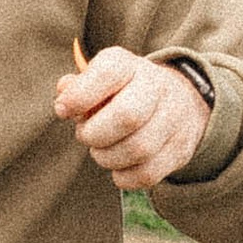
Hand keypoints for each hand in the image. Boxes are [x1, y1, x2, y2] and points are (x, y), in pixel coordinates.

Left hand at [55, 49, 213, 191]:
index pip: (108, 73)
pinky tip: (118, 166)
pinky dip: (123, 177)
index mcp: (131, 65)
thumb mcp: (101, 79)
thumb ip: (77, 85)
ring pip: (138, 150)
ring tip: (102, 150)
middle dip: (94, 134)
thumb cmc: (125, 92)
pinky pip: (147, 174)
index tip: (63, 110)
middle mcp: (158, 87)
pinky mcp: (180, 150)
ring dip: (107, 157)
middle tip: (86, 135)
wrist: (179, 99)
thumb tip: (65, 93)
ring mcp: (175, 120)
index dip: (79, 95)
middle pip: (127, 116)